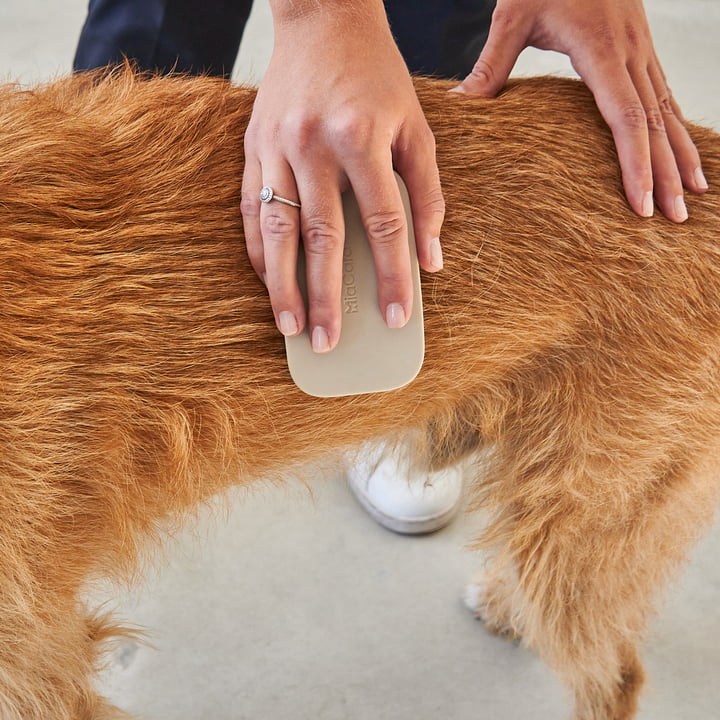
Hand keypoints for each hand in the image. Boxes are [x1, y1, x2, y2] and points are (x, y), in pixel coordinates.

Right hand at [241, 1, 444, 351]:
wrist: (322, 18)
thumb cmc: (377, 77)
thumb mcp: (417, 127)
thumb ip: (427, 195)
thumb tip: (431, 260)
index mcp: (363, 138)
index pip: (382, 225)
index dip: (391, 276)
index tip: (394, 318)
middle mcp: (315, 145)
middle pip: (321, 238)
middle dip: (325, 297)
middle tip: (327, 342)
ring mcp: (276, 146)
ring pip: (275, 230)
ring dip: (282, 284)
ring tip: (290, 326)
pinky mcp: (252, 146)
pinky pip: (249, 208)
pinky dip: (257, 250)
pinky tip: (267, 281)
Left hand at [453, 0, 707, 221]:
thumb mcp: (513, 15)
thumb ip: (492, 65)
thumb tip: (460, 105)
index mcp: (602, 51)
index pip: (628, 119)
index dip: (637, 165)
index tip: (641, 204)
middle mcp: (631, 53)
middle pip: (657, 124)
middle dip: (668, 174)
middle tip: (675, 218)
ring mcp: (641, 50)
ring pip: (669, 111)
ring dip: (682, 155)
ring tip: (693, 195)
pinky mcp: (641, 49)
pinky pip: (665, 96)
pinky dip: (677, 129)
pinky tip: (682, 151)